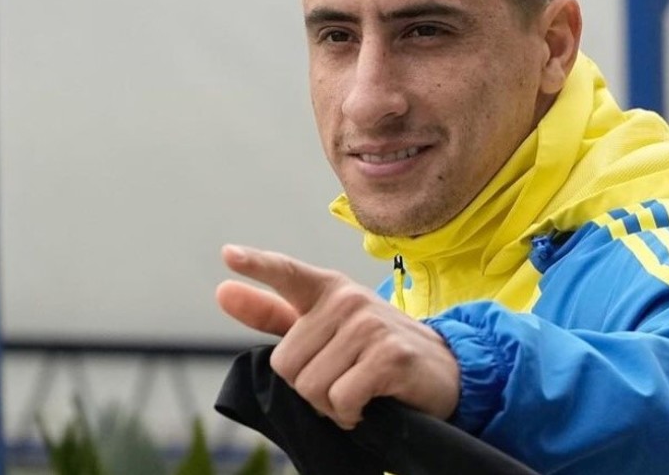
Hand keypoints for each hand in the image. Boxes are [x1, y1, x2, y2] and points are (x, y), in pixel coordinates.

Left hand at [216, 244, 459, 428]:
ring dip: (331, 406)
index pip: (285, 273)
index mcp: (327, 290)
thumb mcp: (324, 329)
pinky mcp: (389, 355)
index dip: (256, 265)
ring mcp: (369, 325)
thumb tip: (222, 290)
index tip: (228, 255)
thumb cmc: (376, 351)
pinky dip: (351, 414)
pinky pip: (341, 400)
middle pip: (286, 365)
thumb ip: (272, 313)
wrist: (446, 372)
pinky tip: (370, 404)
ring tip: (360, 392)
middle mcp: (347, 299)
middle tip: (344, 380)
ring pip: (311, 387)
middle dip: (309, 389)